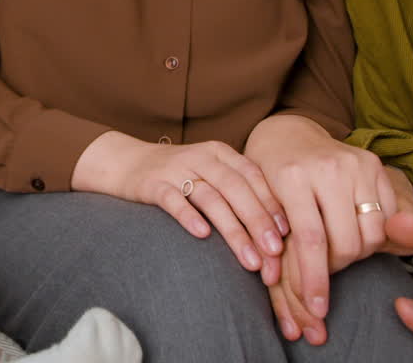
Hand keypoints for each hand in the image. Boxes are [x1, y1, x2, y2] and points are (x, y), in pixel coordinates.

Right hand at [73, 132, 286, 277]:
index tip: (288, 235)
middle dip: (258, 222)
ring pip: (211, 199)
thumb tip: (278, 230)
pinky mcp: (152, 183)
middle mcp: (200, 157)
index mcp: (220, 152)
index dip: (272, 205)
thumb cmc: (177, 175)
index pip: (253, 176)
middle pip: (236, 189)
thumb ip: (238, 189)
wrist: (124, 161)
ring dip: (233, 231)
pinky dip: (189, 216)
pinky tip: (202, 236)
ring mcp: (175, 169)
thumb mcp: (210, 172)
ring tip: (250, 260)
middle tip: (275, 254)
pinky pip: (173, 200)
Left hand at [266, 165, 412, 344]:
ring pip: (372, 234)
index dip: (315, 280)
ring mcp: (356, 164)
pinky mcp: (375, 165)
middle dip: (336, 269)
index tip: (315, 308)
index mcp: (293, 177)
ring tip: (335, 254)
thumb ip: (265, 237)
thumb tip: (270, 278)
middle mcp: (328, 167)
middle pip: (346, 242)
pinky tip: (352, 236)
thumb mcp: (257, 203)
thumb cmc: (265, 177)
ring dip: (356, 254)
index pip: (311, 240)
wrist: (286, 135)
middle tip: (322, 274)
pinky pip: (388, 218)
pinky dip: (373, 237)